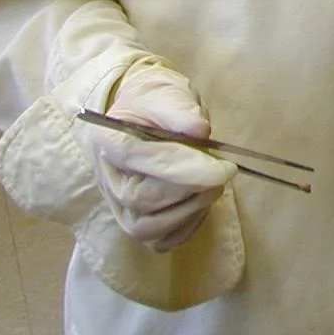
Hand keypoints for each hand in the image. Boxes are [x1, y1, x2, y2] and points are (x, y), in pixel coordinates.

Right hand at [78, 62, 236, 251]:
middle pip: (145, 198)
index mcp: (109, 141)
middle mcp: (109, 181)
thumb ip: (180, 110)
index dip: (184, 167)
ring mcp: (120, 209)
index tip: (223, 169)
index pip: (140, 159)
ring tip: (213, 184)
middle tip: (224, 170)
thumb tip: (200, 131)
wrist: (141, 118)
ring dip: (192, 208)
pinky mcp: (138, 226)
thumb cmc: (154, 105)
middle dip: (192, 188)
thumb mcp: (166, 93)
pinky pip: (162, 241)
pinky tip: (201, 202)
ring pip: (151, 227)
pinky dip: (187, 226)